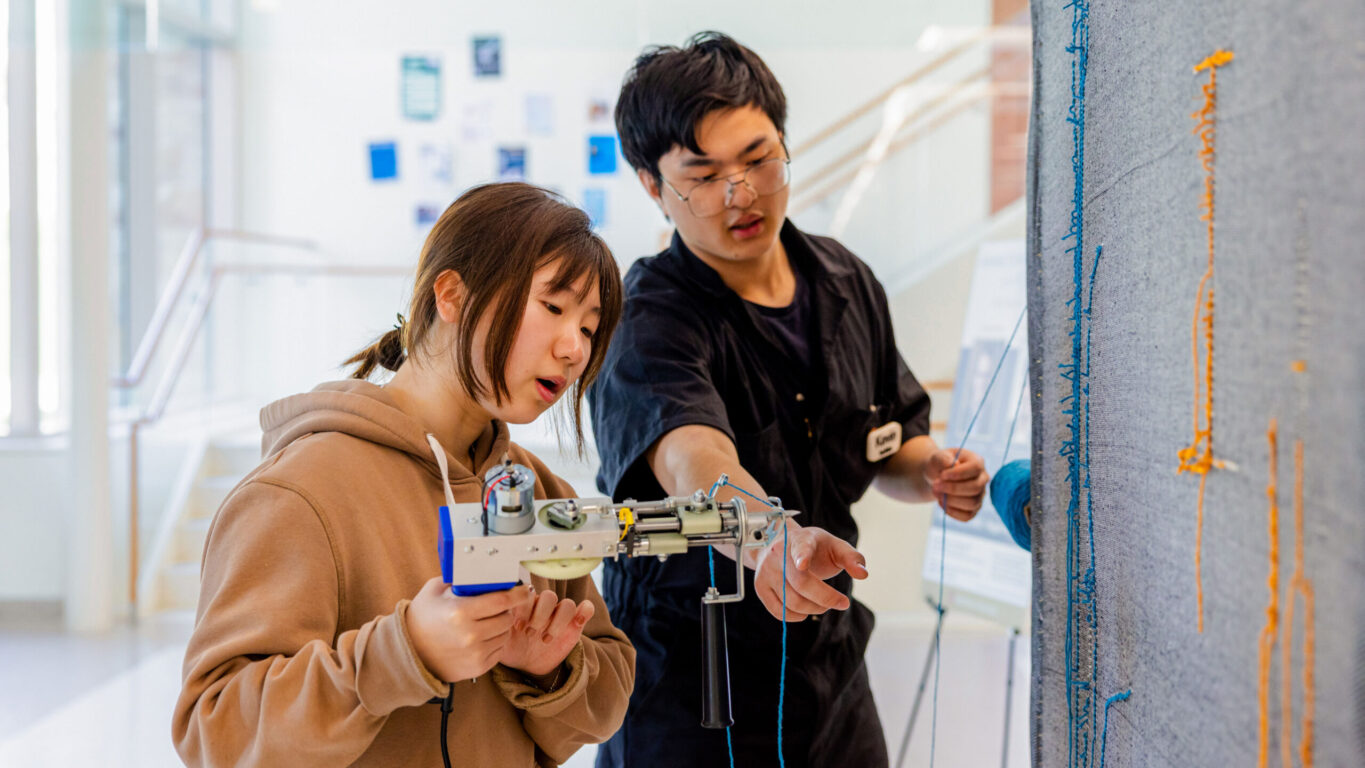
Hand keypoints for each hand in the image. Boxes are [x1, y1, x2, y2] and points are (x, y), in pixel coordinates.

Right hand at [406, 577, 533, 681]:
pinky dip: (495, 642)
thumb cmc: (422, 618)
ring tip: (486, 622)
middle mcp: (470, 634)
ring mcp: (475, 654)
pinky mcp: (477, 668)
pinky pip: (499, 650)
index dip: (517, 593)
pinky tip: (482, 637)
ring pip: (505, 634)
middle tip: (496, 606)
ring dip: (501, 626)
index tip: (524, 590)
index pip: (501, 600)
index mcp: (460, 612)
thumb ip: (459, 579)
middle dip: (505, 610)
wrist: (409, 653)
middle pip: (506, 618)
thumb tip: (483, 571)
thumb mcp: (435, 590)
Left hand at [498, 585, 594, 677]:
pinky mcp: (574, 624)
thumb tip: (496, 615)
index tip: (517, 627)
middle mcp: (543, 606)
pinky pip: (586, 608)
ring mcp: (560, 615)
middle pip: (549, 596)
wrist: (525, 665)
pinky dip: (585, 612)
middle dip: (540, 616)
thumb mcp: (499, 637)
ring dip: (557, 622)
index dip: (525, 607)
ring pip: (567, 604)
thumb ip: (497, 625)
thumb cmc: (511, 648)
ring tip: (545, 639)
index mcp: (525, 604)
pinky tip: (576, 623)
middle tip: (530, 634)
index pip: (530, 592)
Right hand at [753, 524, 868, 621]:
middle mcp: (779, 554)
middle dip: (826, 599)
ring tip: (824, 604)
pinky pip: (779, 612)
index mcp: (800, 539)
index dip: (802, 556)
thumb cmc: (813, 548)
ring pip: (792, 602)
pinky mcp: (760, 587)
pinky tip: (806, 610)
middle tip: (842, 603)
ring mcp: (766, 571)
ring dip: (814, 609)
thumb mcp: (834, 546)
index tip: (803, 564)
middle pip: (801, 584)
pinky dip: (796, 617)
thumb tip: (863, 574)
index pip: (800, 548)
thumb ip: (852, 558)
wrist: (780, 544)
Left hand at [926, 448, 988, 520]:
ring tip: (936, 492)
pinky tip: (941, 502)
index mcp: (977, 462)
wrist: (937, 476)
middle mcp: (983, 479)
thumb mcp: (938, 457)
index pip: (976, 468)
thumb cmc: (940, 464)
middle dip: (952, 488)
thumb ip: (944, 458)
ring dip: (950, 500)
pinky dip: (951, 511)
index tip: (942, 475)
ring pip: (972, 503)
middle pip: (975, 488)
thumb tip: (954, 465)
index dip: (959, 473)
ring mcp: (980, 495)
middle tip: (935, 485)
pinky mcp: (974, 509)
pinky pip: (967, 516)